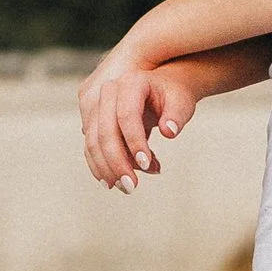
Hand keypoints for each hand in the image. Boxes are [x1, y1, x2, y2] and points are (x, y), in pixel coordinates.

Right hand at [79, 43, 201, 188]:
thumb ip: (176, 115)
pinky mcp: (92, 121)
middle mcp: (108, 91)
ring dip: (106, 168)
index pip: (127, 115)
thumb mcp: (181, 101)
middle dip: (117, 162)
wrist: (160, 87)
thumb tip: (169, 132)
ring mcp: (96, 106)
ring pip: (93, 141)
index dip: (135, 141)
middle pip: (104, 130)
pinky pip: (90, 146)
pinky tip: (113, 182)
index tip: (147, 163)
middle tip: (133, 187)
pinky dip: (99, 165)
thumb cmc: (173, 94)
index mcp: (130, 82)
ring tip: (126, 188)